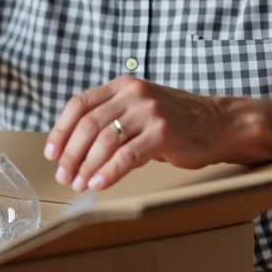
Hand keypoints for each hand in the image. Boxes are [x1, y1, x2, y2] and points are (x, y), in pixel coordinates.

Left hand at [43, 76, 271, 191]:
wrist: (219, 123)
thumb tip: (74, 147)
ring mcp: (149, 112)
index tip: (52, 153)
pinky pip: (128, 156)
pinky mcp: (164, 133)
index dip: (60, 130)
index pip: (79, 104)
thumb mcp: (139, 109)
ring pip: (105, 141)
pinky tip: (98, 184)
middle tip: (64, 176)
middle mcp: (134, 94)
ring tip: (79, 184)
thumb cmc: (175, 121)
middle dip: (71, 154)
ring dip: (86, 166)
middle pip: (88, 125)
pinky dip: (109, 172)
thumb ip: (112, 117)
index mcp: (123, 86)